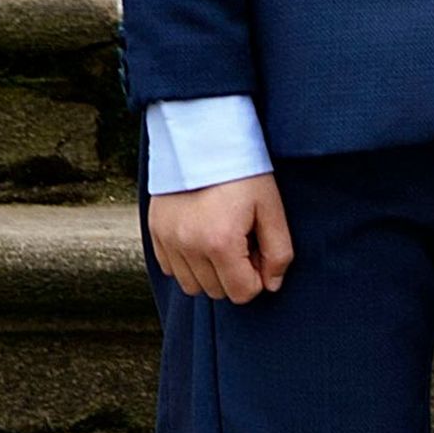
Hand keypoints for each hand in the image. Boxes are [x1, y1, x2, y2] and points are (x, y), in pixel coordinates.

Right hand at [148, 174, 293, 303]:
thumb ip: (278, 251)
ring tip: (223, 240)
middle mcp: (188, 248)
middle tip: (244, 242)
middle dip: (235, 275)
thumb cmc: (244, 172)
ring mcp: (167, 242)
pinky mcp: (155, 233)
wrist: (204, 138)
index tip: (260, 251)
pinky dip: (187, 263)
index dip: (258, 278)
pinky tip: (202, 237)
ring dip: (210, 273)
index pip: (241, 293)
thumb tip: (272, 285)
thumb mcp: (272, 207)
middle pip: (216, 292)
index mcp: (220, 243)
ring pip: (191, 285)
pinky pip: (170, 269)